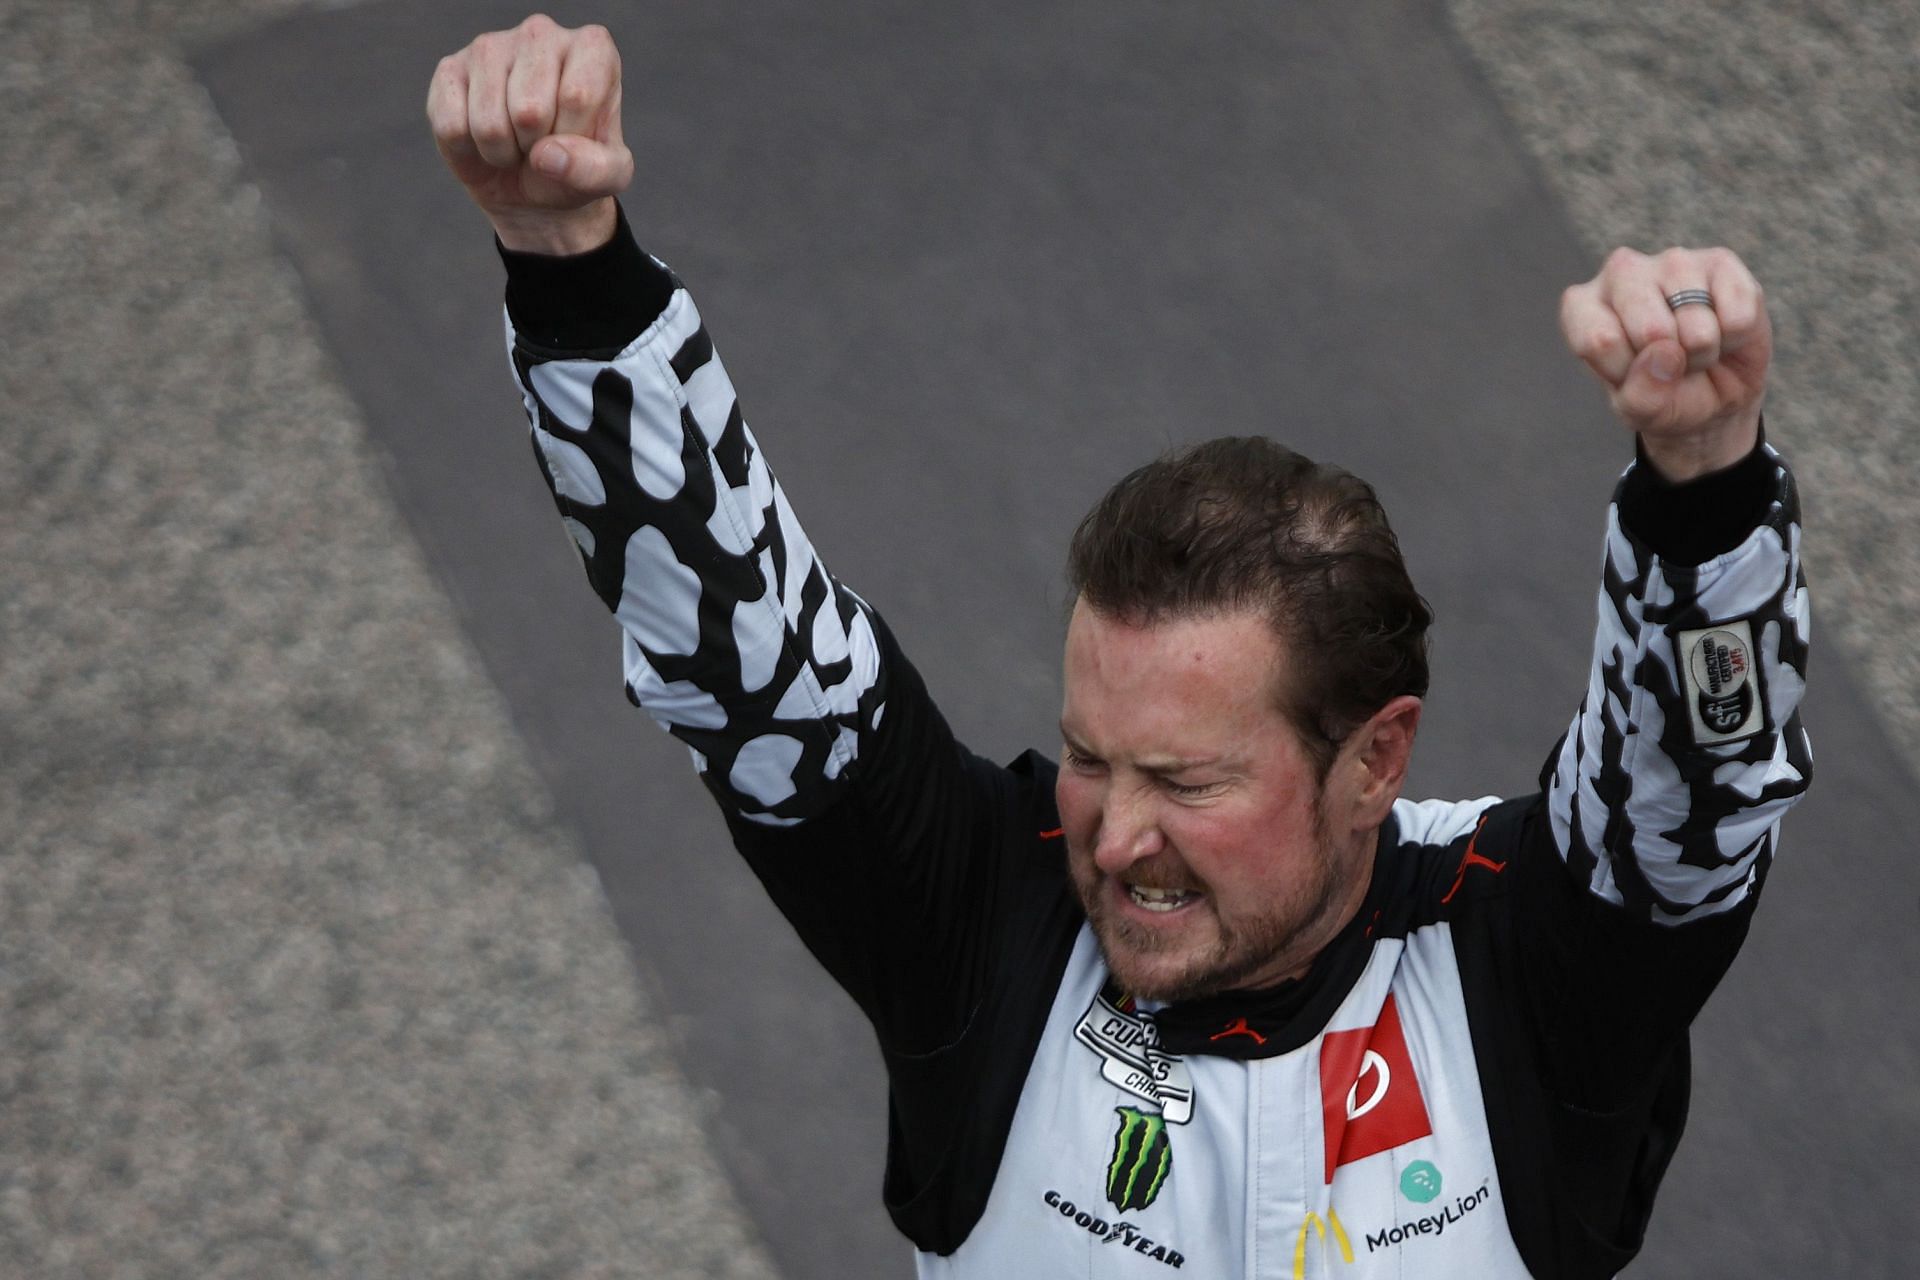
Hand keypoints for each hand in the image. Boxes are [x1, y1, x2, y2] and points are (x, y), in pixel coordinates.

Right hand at [426, 14, 631, 254]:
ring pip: (489, 124)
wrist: (532, 184)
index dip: (572, 137)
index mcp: (592, 48)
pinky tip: (481, 137)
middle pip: (530, 111)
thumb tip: (545, 155)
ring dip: (502, 152)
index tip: (576, 137)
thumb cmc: (576, 165)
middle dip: (534, 146)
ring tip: (514, 142)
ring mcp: (490, 46)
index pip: (577, 96)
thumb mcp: (609, 178)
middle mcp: (541, 33)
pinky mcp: (449, 69)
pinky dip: (468, 150)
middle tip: (540, 142)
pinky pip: (452, 127)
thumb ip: (595, 169)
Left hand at [1559, 246, 1769, 480]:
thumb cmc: (1663, 394)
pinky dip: (1734, 338)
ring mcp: (1672, 262)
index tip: (1632, 373)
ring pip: (1697, 328)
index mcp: (1584, 306)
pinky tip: (1722, 329)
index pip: (1598, 341)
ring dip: (1703, 353)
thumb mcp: (1642, 411)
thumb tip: (1666, 353)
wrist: (1714, 393)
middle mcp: (1621, 273)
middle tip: (1670, 361)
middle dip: (1670, 362)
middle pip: (1650, 330)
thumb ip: (1641, 395)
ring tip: (1694, 347)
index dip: (1625, 372)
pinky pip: (1737, 317)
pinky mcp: (1720, 262)